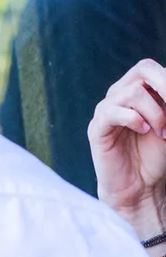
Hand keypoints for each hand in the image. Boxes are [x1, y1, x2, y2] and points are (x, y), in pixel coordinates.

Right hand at [89, 59, 165, 237]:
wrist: (140, 187)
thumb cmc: (157, 156)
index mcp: (139, 91)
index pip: (153, 69)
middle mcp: (120, 95)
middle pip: (142, 69)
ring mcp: (106, 111)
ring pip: (132, 92)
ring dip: (155, 112)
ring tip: (162, 132)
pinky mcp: (97, 129)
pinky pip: (112, 112)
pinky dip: (134, 120)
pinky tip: (144, 131)